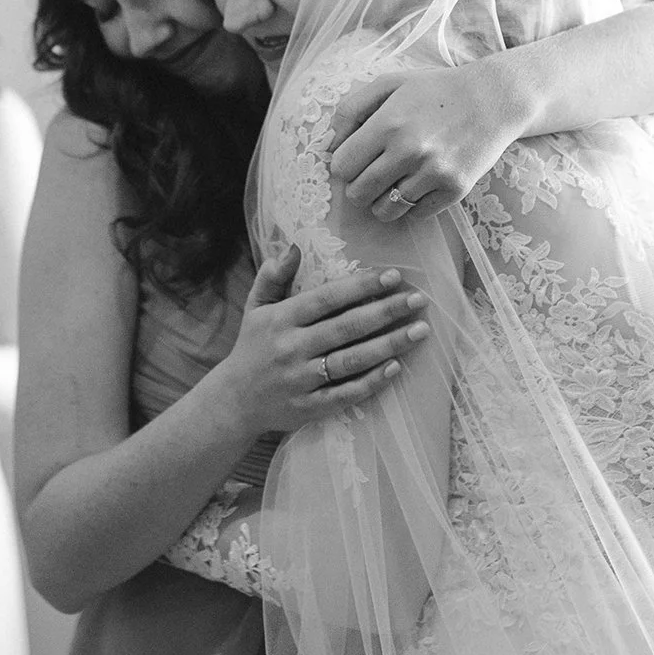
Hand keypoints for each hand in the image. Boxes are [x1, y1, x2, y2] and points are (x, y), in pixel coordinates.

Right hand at [211, 247, 429, 434]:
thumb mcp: (255, 308)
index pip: (327, 299)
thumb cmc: (251, 348)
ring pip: (352, 360)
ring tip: (419, 331)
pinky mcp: (309, 407)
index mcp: (280, 320)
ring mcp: (301, 380)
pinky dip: (372, 382)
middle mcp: (291, 348)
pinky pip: (346, 394)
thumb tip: (294, 247)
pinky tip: (396, 368)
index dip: (361, 287)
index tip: (392, 276)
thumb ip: (273, 277)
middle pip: (346, 327)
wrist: (233, 401)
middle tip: (419, 300)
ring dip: (389, 345)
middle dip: (386, 311)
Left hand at [328, 62, 529, 220]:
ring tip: (393, 181)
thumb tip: (328, 144)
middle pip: (358, 193)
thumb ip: (350, 110)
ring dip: (383, 200)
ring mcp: (435, 173)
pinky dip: (412, 205)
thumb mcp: (388, 84)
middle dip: (358, 186)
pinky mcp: (456, 190)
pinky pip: (416, 215)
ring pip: (385, 211)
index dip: (344, 164)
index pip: (341, 167)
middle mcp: (410, 151)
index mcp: (388, 124)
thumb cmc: (434, 90)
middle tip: (372, 173)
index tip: (355, 159)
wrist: (495, 98)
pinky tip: (419, 183)